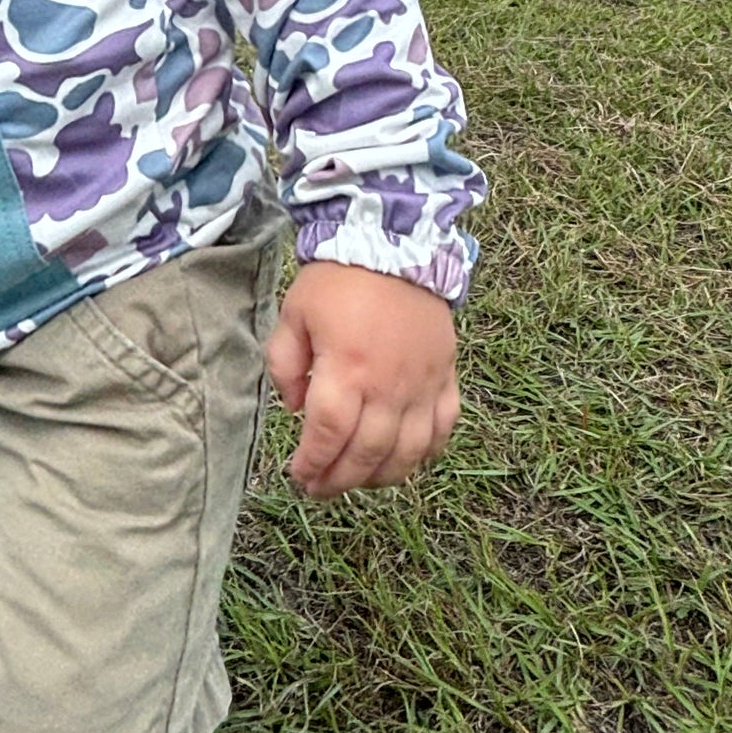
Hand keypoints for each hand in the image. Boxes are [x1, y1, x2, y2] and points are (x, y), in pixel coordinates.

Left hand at [266, 260, 459, 496]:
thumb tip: (294, 408)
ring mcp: (422, 384)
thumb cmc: (339, 278)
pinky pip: (442, 430)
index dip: (313, 463)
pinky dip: (425, 453)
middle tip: (320, 488)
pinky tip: (403, 459)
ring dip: (380, 476)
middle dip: (339, 480)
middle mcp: (388, 385)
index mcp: (347, 368)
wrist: (395, 243)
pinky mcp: (445, 377)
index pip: (328, 434)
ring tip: (355, 479)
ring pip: (407, 453)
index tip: (299, 475)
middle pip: (367, 453)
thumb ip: (285, 364)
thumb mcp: (294, 313)